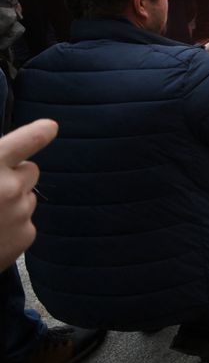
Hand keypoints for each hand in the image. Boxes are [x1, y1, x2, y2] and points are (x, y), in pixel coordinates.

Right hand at [0, 118, 56, 267]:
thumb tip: (1, 161)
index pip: (25, 141)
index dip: (38, 133)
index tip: (50, 127)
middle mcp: (10, 186)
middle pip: (31, 170)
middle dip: (16, 176)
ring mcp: (21, 212)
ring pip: (27, 197)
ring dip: (12, 203)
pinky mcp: (27, 235)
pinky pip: (26, 222)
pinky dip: (12, 227)